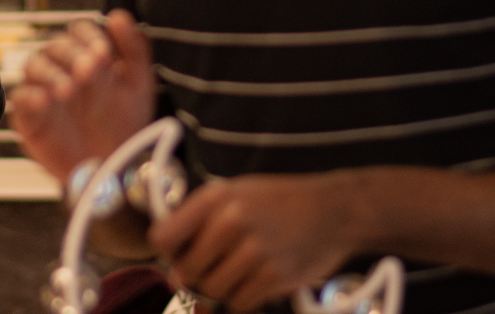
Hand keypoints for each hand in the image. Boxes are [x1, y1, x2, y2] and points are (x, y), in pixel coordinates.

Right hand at [10, 9, 154, 180]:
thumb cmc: (125, 124)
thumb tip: (118, 16)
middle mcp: (63, 68)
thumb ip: (134, 48)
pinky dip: (31, 95)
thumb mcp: (138, 85)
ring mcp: (45, 90)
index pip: (79, 29)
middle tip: (90, 70)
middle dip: (72, 54)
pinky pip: (20, 97)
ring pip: (34, 64)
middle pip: (56, 44)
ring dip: (50, 72)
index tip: (104, 51)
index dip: (89, 35)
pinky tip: (48, 101)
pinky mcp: (31, 116)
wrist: (115, 168)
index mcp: (87, 55)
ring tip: (70, 89)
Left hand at [150, 173, 357, 312]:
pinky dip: (241, 298)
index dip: (166, 250)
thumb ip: (201, 218)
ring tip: (234, 271)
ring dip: (217, 289)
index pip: (164, 236)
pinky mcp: (274, 277)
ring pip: (211, 290)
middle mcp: (229, 221)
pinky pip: (238, 302)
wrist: (331, 211)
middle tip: (207, 268)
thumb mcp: (234, 192)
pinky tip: (253, 280)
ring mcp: (253, 251)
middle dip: (192, 275)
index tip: (176, 253)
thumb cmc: (276, 201)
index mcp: (214, 197)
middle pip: (186, 270)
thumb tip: (169, 258)